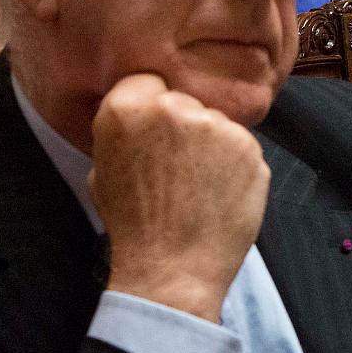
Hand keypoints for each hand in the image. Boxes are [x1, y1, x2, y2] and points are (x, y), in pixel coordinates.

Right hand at [90, 73, 269, 321]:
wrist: (173, 269)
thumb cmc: (133, 226)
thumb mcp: (102, 171)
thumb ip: (121, 134)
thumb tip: (139, 116)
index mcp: (126, 108)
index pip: (146, 83)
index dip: (151, 109)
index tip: (154, 135)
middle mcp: (172, 108)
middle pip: (184, 101)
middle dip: (183, 128)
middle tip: (177, 169)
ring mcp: (215, 125)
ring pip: (216, 123)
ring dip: (211, 147)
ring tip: (199, 188)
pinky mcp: (249, 146)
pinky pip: (242, 146)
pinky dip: (236, 166)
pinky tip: (220, 194)